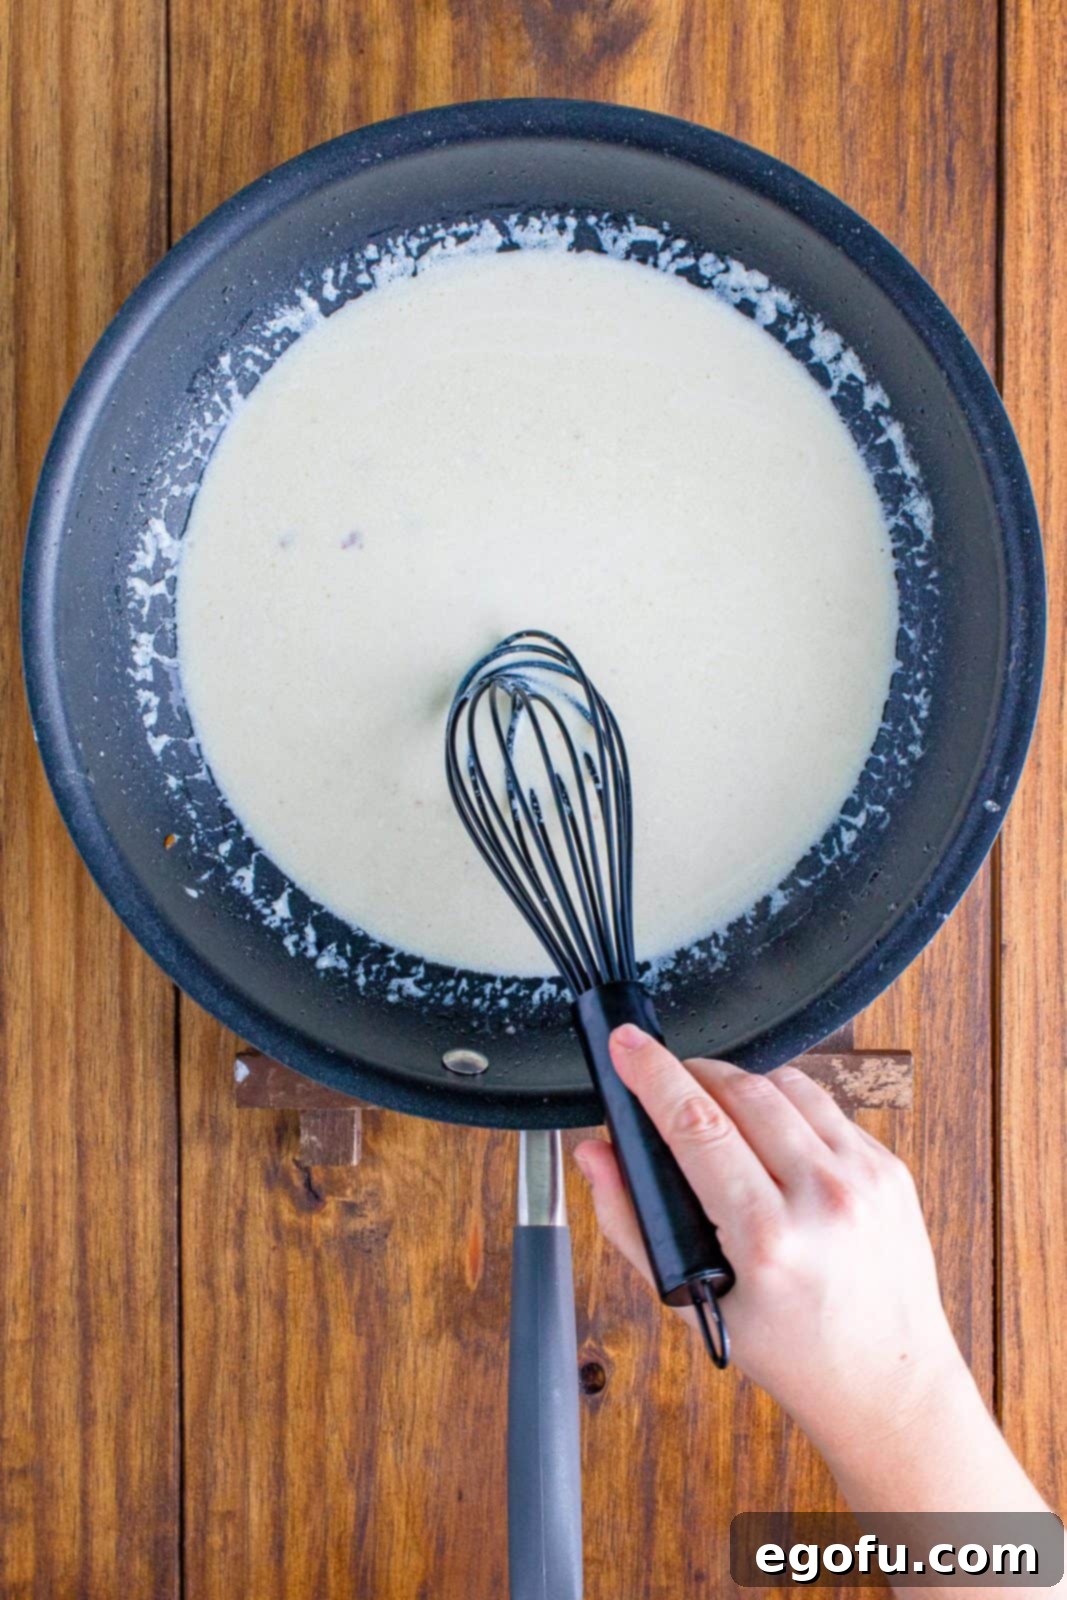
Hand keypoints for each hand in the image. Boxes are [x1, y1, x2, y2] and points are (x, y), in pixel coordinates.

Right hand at [573, 1025, 965, 1457]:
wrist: (888, 1382)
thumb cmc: (794, 1353)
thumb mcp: (696, 1303)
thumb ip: (631, 1224)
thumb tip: (597, 1156)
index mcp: (769, 1239)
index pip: (698, 1126)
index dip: (654, 1075)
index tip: (627, 1045)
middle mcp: (825, 1200)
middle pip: (741, 1091)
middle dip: (692, 1073)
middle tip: (665, 1081)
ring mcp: (866, 1179)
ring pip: (787, 1085)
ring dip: (740, 1084)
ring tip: (716, 1109)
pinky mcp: (890, 1167)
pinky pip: (826, 1107)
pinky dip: (787, 1107)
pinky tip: (770, 1137)